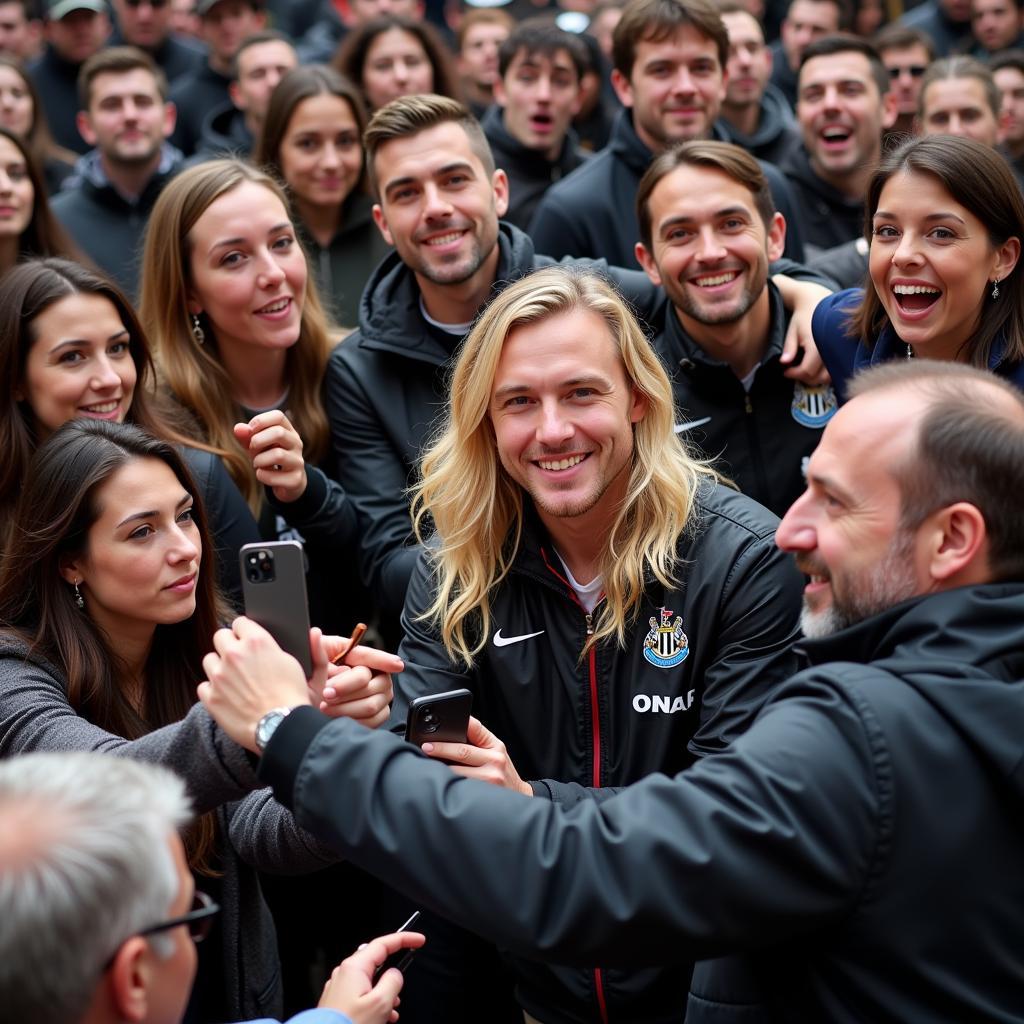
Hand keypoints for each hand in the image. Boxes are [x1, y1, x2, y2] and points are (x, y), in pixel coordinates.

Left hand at [198, 616, 311, 751]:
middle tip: (240, 659)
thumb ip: (314, 649)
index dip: (245, 631)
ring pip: (209, 660)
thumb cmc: (296, 701)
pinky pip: (203, 686)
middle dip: (229, 645)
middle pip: (219, 636)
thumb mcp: (311, 672)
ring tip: (234, 681)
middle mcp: (235, 654)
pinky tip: (228, 697)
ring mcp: (219, 675)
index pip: (240, 622)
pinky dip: (213, 691)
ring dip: (219, 667)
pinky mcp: (210, 696)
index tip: (247, 639)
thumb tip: (314, 633)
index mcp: (258, 642)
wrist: (281, 730)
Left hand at [234, 410, 307, 502]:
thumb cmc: (268, 458)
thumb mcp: (256, 445)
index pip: (278, 416)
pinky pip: (274, 476)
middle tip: (252, 449)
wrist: (286, 483)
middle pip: (279, 433)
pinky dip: (262, 476)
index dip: (260, 421)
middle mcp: (296, 444)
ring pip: (278, 455)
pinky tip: (263, 475)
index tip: (250, 432)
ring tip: (257, 464)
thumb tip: (238, 428)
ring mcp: (298, 462)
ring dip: (259, 460)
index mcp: (288, 431)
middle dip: (258, 441)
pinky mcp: (296, 479)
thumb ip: (246, 436)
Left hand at [318, 930, 425, 1023]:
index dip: (404, 939)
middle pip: (376, 964)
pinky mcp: (337, 1002)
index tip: (418, 940)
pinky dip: (374, 1002)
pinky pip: (361, 994)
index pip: (383, 944)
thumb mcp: (380, 1003)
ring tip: (390, 1012)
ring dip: (384, 994)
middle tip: (400, 992)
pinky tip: (381, 1017)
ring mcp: (339, 988)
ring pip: (370, 982)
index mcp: (354, 967)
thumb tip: (395, 974)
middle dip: (392, 977)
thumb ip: (393, 981)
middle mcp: (344, 973)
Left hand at [319, 635, 402, 728]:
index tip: (396, 665)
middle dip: (345, 689)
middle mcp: (373, 674)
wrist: (307, 707)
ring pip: (370, 704)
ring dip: (345, 708)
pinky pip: (373, 720)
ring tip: (326, 707)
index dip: (384, 660)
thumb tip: (314, 633)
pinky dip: (353, 720)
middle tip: (326, 693)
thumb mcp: (310, 662)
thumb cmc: (311, 681)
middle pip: (368, 681)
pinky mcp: (378, 714)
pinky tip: (338, 717)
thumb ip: (314, 650)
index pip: (371, 656)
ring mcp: (378, 694)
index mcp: (355, 656)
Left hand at [420, 716, 532, 795]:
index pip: (475, 727)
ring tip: (428, 766)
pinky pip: (460, 785)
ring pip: (458, 771)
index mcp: (495, 745)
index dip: (457, 725)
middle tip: (426, 747)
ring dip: (441, 768)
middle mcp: (495, 759)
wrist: (519, 796)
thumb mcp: (496, 750)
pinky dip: (449, 783)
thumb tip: (454, 729)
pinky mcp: (483, 793)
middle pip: (462, 751)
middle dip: (441, 748)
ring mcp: (490, 777)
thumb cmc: (502, 772)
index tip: (439, 727)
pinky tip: (441, 782)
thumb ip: (478, 739)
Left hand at [773, 276, 832, 385]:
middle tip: (793, 371)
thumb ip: (789, 348)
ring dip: (814, 378)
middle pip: (818, 378)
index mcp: (817, 345)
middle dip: (803, 378)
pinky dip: (823, 374)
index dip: (794, 374)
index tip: (785, 371)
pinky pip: (834, 371)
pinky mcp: (840, 353)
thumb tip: (783, 362)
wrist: (818, 303)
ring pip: (828, 378)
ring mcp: (837, 352)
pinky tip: (813, 367)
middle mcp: (830, 350)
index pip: (807, 371)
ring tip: (803, 369)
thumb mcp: (792, 331)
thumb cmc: (803, 317)